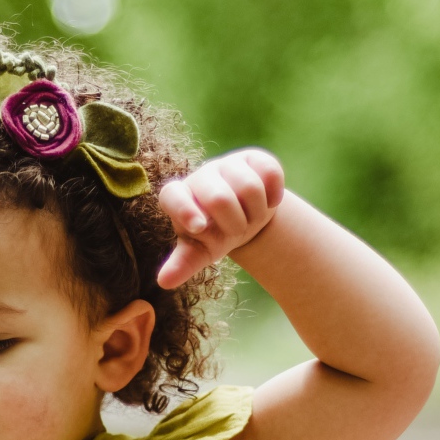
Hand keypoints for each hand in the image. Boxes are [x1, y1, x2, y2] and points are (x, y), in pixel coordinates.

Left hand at [156, 149, 286, 289]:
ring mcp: (227, 164)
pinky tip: (269, 201)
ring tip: (251, 217)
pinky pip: (270, 172)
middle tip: (237, 230)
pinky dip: (274, 195)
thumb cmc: (215, 235)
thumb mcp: (200, 251)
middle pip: (219, 198)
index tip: (199, 228)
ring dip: (256, 213)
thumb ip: (183, 263)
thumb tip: (164, 282)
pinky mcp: (254, 158)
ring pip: (249, 187)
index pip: (173, 195)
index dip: (185, 210)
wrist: (245, 217)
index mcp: (179, 197)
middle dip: (235, 224)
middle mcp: (201, 176)